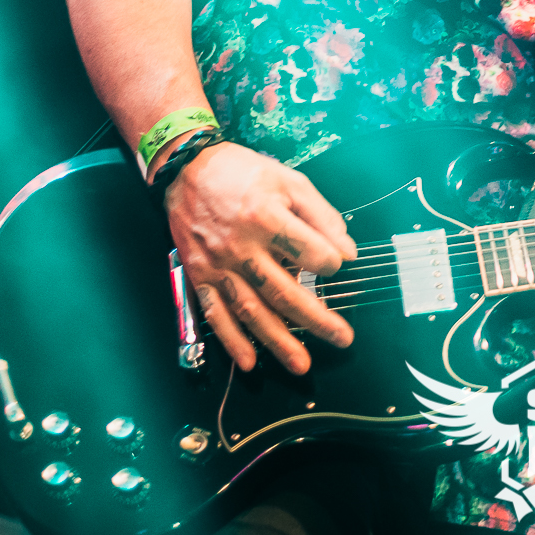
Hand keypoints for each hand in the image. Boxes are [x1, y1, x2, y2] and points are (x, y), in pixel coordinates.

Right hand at [163, 141, 358, 373]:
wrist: (186, 170)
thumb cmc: (242, 173)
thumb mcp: (289, 181)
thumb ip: (321, 216)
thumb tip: (348, 251)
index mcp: (266, 218)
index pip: (309, 254)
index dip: (331, 262)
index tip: (338, 265)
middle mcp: (241, 247)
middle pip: (284, 292)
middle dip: (316, 320)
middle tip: (342, 338)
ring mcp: (218, 266)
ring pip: (251, 311)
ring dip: (277, 342)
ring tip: (301, 364)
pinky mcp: (199, 276)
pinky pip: (215, 314)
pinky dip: (231, 340)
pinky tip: (249, 362)